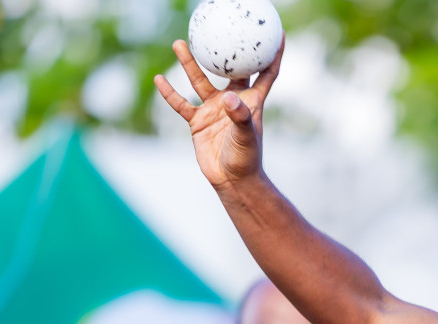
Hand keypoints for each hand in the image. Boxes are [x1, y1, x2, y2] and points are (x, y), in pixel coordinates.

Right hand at [154, 38, 282, 188]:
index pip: (266, 73)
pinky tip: (159, 79)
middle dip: (225, 50)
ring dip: (190, 63)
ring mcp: (214, 110)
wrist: (232, 180)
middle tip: (217, 29)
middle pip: (229, 69)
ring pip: (200, 80)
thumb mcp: (246, 137)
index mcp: (251, 101)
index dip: (273, 54)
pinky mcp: (198, 122)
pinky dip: (170, 93)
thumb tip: (228, 99)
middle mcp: (232, 101)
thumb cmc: (247, 159)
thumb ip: (240, 117)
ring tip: (180, 43)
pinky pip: (181, 103)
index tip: (277, 33)